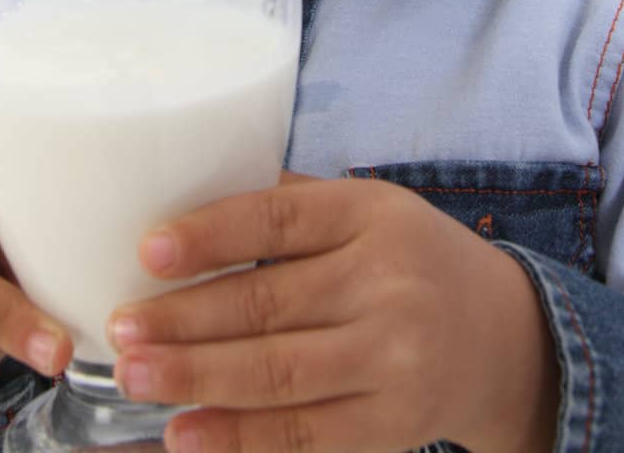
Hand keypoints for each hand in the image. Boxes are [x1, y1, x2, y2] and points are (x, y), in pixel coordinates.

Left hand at [104, 170, 557, 452]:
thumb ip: (293, 207)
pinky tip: (186, 433)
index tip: (149, 247)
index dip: (211, 233)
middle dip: (184, 319)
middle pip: (269, 303)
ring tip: (135, 374)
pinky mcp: (392, 425)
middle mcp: (387, 284)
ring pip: (277, 373)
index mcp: (372, 215)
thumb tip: (185, 196)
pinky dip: (239, 438)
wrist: (504, 338)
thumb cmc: (411, 260)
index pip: (280, 219)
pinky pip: (303, 434)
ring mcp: (393, 360)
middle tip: (120, 327)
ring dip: (196, 377)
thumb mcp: (370, 210)